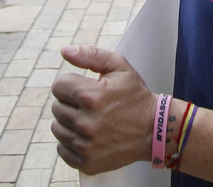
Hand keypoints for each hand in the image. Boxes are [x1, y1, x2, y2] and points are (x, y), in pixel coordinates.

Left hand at [50, 45, 155, 174]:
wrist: (155, 130)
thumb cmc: (136, 97)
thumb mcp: (120, 67)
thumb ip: (90, 55)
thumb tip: (64, 50)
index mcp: (91, 96)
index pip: (58, 86)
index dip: (71, 84)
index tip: (84, 88)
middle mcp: (86, 123)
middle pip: (56, 107)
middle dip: (71, 103)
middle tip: (90, 105)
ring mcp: (86, 146)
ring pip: (57, 128)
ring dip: (69, 122)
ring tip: (89, 119)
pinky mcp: (87, 162)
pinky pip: (62, 149)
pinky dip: (71, 142)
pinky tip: (88, 136)